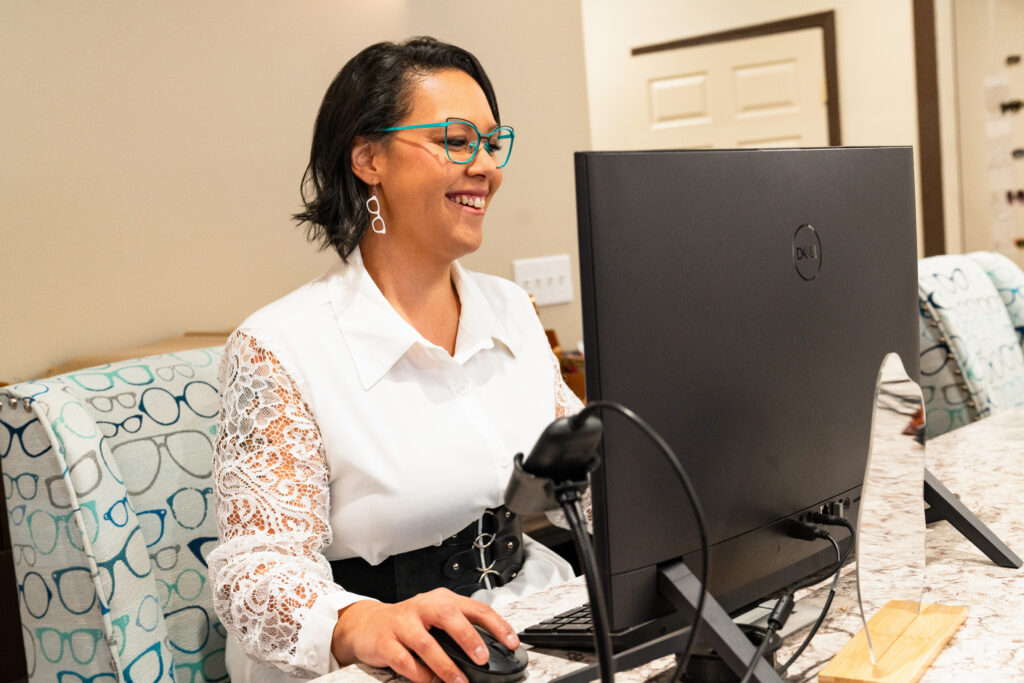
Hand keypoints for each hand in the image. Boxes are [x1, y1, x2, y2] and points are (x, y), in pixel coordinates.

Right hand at [331, 588, 519, 682]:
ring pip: (427, 643)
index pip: (475, 607)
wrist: (367, 624)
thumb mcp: (435, 619)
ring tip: (459, 681)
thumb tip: (490, 650)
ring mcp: (402, 623)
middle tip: (482, 658)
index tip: (511, 642)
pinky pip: (405, 661)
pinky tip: (431, 681)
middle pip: (449, 616)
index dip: (496, 624)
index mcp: (441, 599)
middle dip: (468, 638)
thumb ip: (459, 629)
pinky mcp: (386, 642)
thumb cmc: (407, 623)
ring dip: (446, 665)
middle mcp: (423, 607)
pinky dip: (421, 674)